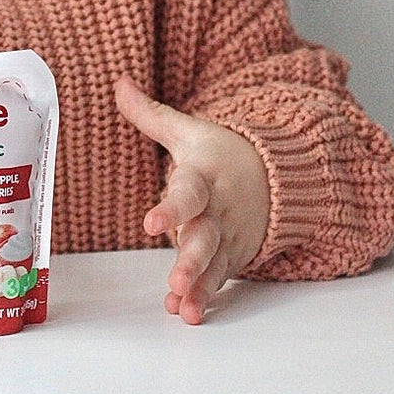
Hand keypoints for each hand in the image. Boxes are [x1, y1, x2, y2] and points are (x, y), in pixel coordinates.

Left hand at [114, 74, 269, 324]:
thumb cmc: (222, 151)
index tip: (151, 223)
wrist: (276, 174)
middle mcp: (218, 211)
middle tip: (175, 278)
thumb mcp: (187, 129)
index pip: (188, 192)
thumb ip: (149, 113)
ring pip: (214, 264)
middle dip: (192, 260)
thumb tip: (117, 82)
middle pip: (205, 237)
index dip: (170, 208)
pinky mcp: (233, 256)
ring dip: (198, 286)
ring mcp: (228, 237)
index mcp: (204, 177)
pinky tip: (187, 312)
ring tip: (183, 308)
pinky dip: (205, 296)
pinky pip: (219, 279)